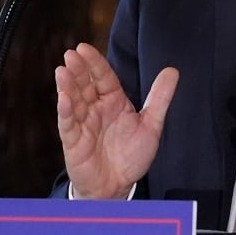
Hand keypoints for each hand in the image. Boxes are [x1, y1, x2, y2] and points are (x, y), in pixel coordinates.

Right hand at [55, 43, 178, 199]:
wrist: (119, 186)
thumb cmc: (131, 155)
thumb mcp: (152, 125)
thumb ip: (160, 98)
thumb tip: (173, 70)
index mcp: (113, 101)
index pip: (103, 77)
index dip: (94, 63)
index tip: (84, 48)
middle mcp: (95, 109)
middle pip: (85, 85)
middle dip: (78, 70)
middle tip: (71, 54)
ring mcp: (83, 124)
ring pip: (73, 101)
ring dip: (67, 86)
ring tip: (62, 71)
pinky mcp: (74, 141)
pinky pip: (68, 124)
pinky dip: (65, 111)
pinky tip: (63, 99)